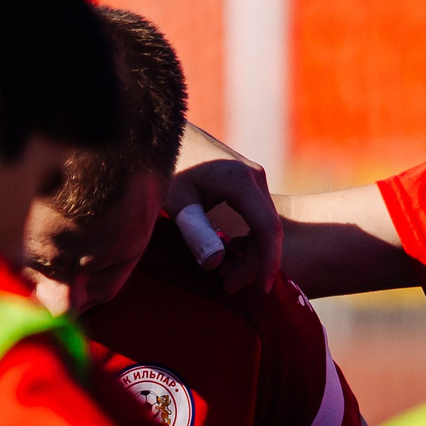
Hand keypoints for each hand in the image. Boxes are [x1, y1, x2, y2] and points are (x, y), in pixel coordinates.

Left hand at [166, 154, 283, 292]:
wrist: (157, 137)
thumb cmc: (163, 167)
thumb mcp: (174, 201)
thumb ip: (195, 231)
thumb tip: (216, 264)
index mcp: (239, 179)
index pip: (268, 228)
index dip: (268, 261)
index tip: (263, 289)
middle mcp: (254, 177)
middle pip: (268, 230)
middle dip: (254, 262)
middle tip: (227, 286)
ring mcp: (253, 179)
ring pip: (263, 226)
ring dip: (249, 252)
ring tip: (222, 273)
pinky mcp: (247, 184)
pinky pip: (256, 218)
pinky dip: (246, 240)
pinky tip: (226, 254)